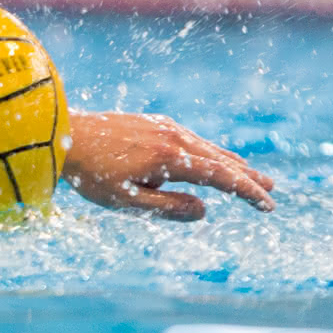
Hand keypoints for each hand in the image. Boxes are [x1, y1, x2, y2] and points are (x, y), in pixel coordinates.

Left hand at [62, 110, 275, 220]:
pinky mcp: (151, 122)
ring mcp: (162, 126)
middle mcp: (172, 137)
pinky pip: (189, 138)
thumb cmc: (89, 173)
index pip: (221, 177)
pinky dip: (208, 150)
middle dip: (247, 176)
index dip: (248, 192)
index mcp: (171, 159)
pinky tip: (208, 156)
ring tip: (249, 173)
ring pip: (205, 146)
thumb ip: (168, 207)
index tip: (269, 205)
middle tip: (272, 188)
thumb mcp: (127, 200)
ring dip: (229, 161)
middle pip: (220, 159)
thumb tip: (205, 209)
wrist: (60, 133)